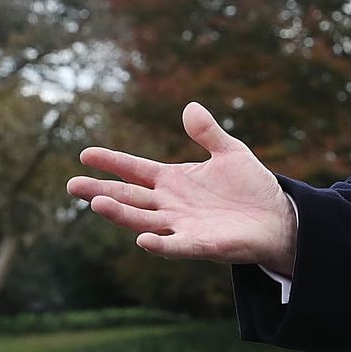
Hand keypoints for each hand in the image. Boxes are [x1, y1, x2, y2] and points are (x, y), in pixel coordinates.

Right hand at [68, 102, 298, 275]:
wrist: (278, 218)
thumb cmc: (252, 187)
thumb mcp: (230, 152)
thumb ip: (208, 132)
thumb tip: (190, 106)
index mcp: (174, 180)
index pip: (135, 170)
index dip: (112, 162)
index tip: (85, 154)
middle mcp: (170, 204)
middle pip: (128, 197)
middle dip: (101, 191)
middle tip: (72, 185)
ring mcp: (182, 225)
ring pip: (143, 220)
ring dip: (120, 214)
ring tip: (97, 204)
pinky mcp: (200, 244)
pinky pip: (174, 245)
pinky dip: (159, 243)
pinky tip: (142, 239)